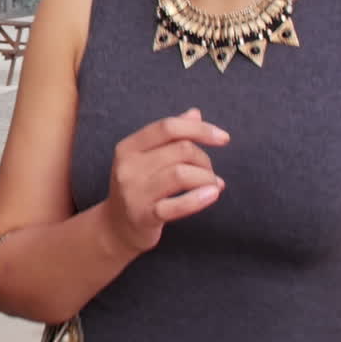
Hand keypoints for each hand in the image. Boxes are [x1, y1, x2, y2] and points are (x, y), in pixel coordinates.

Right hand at [104, 108, 228, 253]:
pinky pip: (176, 205)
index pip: (168, 127)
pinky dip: (199, 199)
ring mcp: (134, 192)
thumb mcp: (146, 158)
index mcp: (128, 147)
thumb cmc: (139, 188)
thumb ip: (169, 136)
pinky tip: (212, 194)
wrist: (116, 227)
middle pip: (180, 150)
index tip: (224, 138)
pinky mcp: (143, 216)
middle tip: (210, 173)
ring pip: (182, 174)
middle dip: (204, 160)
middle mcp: (128, 167)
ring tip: (212, 186)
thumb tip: (195, 113)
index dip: (200, 129)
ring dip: (206, 178)